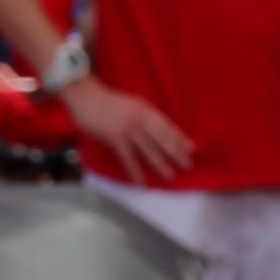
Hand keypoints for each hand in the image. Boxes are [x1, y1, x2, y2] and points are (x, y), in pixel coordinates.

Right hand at [58, 77, 197, 180]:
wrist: (87, 97)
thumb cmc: (108, 102)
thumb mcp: (132, 104)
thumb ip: (144, 116)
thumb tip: (157, 129)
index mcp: (145, 109)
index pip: (167, 126)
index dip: (180, 138)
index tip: (191, 149)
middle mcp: (140, 119)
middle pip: (162, 138)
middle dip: (176, 153)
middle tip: (187, 165)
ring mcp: (129, 129)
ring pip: (149, 150)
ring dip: (160, 164)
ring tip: (170, 176)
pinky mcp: (116, 138)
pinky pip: (129, 158)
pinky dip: (136, 171)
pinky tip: (142, 182)